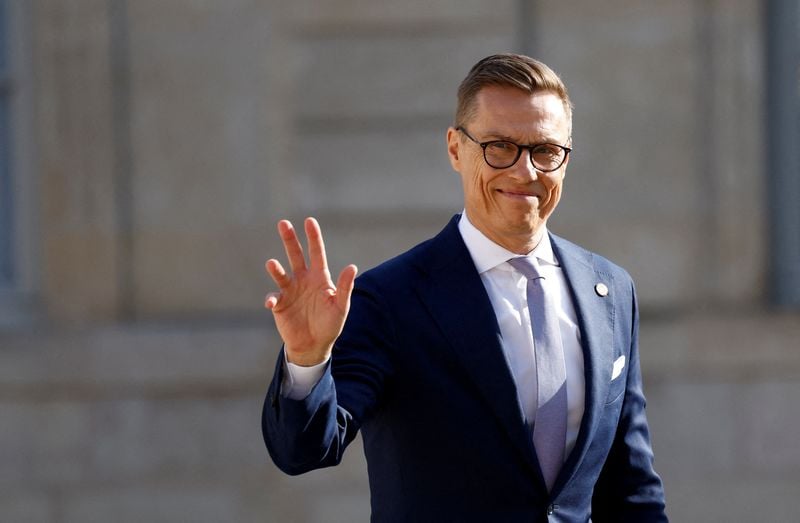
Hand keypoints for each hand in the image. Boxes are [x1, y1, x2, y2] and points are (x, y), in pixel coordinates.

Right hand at [264, 217, 357, 365]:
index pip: (316, 253)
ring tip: (271, 264)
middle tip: (283, 223)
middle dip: (289, 239)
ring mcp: (290, 290)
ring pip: (281, 273)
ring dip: (276, 268)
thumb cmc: (330, 325)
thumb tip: (352, 266)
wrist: (314, 345)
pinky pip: (272, 297)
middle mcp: (303, 279)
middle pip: (295, 255)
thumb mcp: (340, 306)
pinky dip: (271, 298)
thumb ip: (344, 286)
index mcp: (319, 277)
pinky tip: (271, 302)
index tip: (309, 221)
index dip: (313, 237)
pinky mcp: (279, 304)